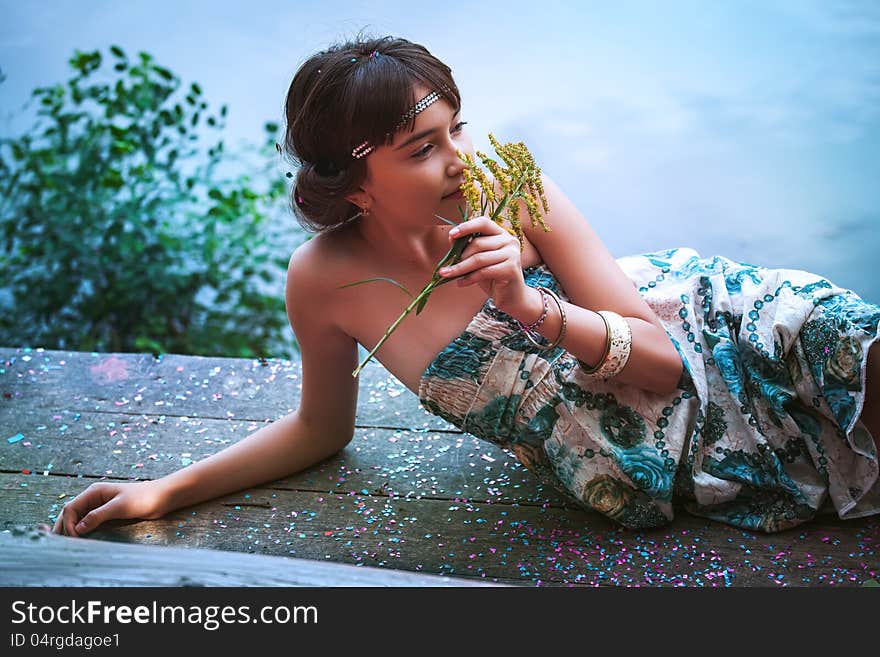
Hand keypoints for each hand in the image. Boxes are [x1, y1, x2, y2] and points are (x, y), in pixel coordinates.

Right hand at [52, 480, 166, 536]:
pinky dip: (82, 530)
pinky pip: (88, 522)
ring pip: (78, 518)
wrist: (162, 497)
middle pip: (70, 513)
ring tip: (68, 544)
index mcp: (94, 492)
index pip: (71, 508)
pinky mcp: (106, 513)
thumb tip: (77, 528)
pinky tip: (81, 539)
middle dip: (64, 527)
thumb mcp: (120, 507)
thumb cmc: (143, 498)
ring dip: (71, 529)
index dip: (68, 523)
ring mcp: (99, 506)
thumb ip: (98, 516)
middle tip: (61, 544)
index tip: (74, 538)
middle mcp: (93, 498)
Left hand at [439, 215, 533, 315]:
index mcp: (501, 234)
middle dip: (460, 256)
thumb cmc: (492, 276)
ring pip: (478, 259)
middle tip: (448, 267)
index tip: (452, 234)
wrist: (511, 296)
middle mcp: (509, 240)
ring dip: (460, 268)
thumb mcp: (478, 259)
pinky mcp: (511, 269)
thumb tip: (451, 237)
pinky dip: (469, 278)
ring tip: (447, 274)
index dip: (466, 227)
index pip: (483, 223)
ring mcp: (512, 254)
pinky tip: (460, 283)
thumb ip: (467, 246)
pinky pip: (483, 272)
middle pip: (478, 244)